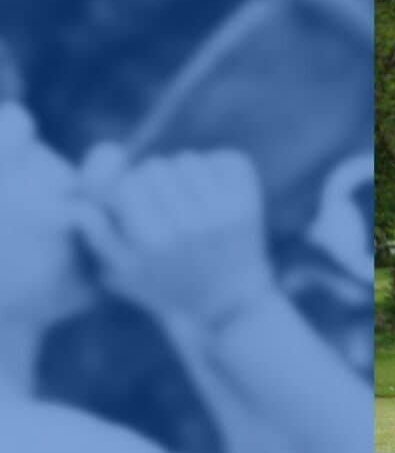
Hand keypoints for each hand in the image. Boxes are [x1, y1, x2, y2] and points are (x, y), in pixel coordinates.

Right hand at [77, 149, 274, 326]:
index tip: (139, 205)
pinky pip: (227, 161)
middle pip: (156, 166)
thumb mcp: (123, 271)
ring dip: (186, 174)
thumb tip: (77, 203)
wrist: (229, 303)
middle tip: (166, 203)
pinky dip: (219, 170)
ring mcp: (221, 214)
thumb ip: (96, 235)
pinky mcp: (248, 205)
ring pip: (189, 161)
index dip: (129, 189)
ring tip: (190, 200)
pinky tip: (217, 193)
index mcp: (151, 242)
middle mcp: (187, 227)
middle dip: (156, 180)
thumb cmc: (169, 284)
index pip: (127, 183)